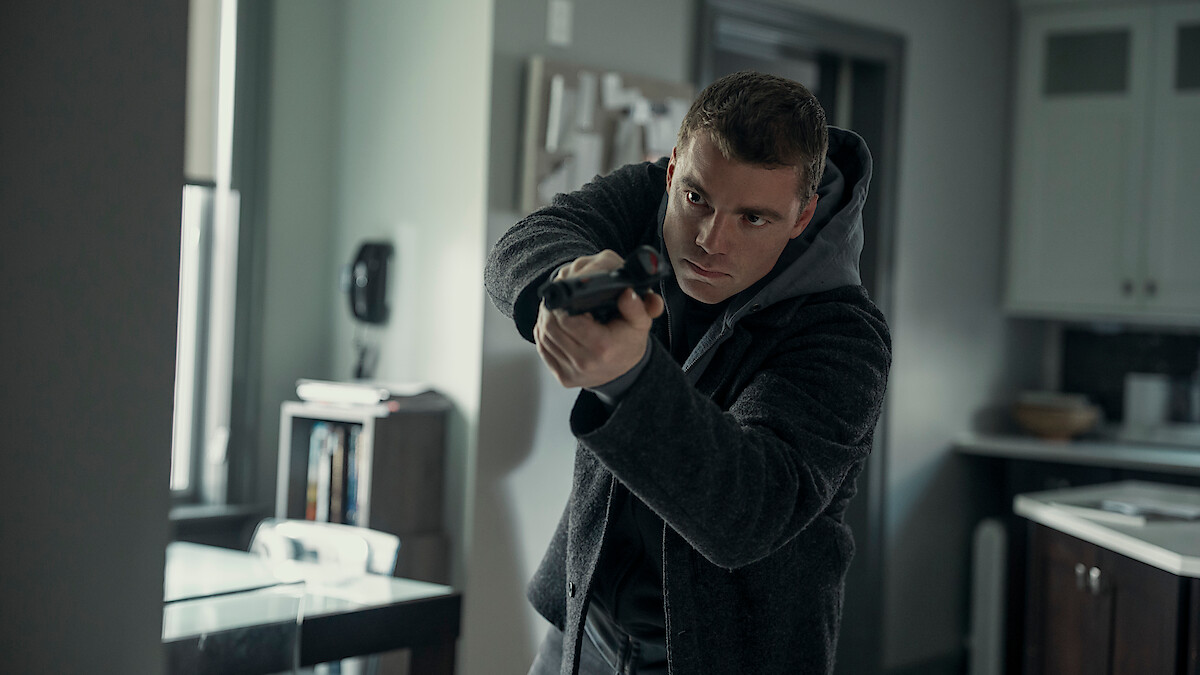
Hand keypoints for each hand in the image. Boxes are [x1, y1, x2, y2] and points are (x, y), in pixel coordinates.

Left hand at [534, 250, 664, 388]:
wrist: (626, 371)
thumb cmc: (629, 343)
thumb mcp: (640, 322)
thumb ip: (635, 307)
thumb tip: (626, 294)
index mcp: (602, 347)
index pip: (567, 321)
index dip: (564, 305)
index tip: (570, 298)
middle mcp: (584, 363)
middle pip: (551, 328)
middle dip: (551, 310)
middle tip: (558, 300)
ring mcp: (572, 373)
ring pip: (544, 337)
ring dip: (545, 320)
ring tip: (555, 310)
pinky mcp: (563, 378)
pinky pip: (543, 350)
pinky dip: (543, 334)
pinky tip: (552, 326)